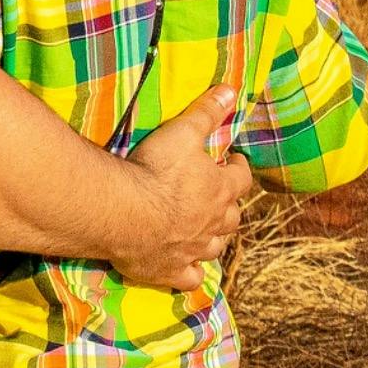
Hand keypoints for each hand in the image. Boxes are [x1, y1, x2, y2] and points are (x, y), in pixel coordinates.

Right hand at [110, 85, 248, 291]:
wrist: (125, 214)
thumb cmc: (155, 169)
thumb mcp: (183, 131)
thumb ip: (207, 112)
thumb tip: (232, 90)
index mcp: (220, 189)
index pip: (242, 178)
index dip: (240, 168)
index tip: (234, 161)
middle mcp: (213, 224)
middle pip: (232, 217)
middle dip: (229, 206)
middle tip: (219, 196)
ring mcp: (194, 251)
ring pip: (215, 248)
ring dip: (215, 238)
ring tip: (207, 230)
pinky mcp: (171, 271)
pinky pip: (190, 277)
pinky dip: (192, 272)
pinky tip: (187, 268)